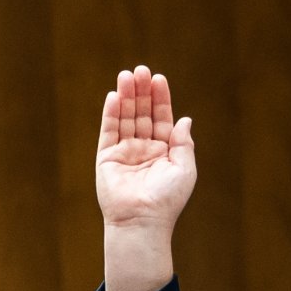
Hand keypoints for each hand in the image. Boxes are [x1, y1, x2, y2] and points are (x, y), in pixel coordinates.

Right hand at [92, 66, 196, 290]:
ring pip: (124, 118)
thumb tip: (184, 118)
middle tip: (140, 70)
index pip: (161, 118)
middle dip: (141, 92)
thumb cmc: (167, 199)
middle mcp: (143, 148)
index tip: (159, 78)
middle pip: (141, 113)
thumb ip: (183, 142)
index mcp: (163, 151)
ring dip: (125, 97)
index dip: (160, 98)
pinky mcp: (106, 158)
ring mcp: (124, 152)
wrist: (142, 220)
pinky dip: (110, 114)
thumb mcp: (184, 168)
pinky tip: (113, 96)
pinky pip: (108, 131)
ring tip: (126, 75)